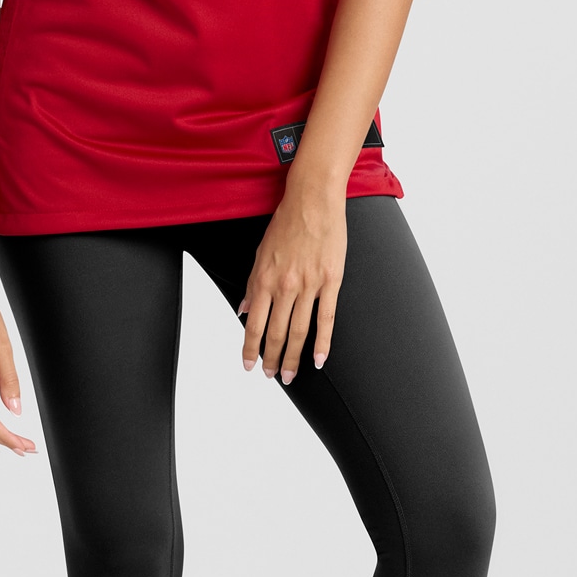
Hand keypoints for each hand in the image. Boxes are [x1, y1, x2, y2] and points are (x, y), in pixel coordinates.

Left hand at [239, 185, 346, 384]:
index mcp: (265, 279)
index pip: (255, 324)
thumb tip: (244, 309)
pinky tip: (318, 360)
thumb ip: (253, 284)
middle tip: (272, 376)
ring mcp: (310, 285)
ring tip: (291, 375)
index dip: (251, 348)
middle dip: (273, 359)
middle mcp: (285, 286)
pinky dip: (323, 343)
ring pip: (299, 331)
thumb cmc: (286, 222)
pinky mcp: (331, 281)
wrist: (313, 200)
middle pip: (277, 333)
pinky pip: (326, 318)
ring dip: (293, 357)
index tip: (248, 365)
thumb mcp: (260, 252)